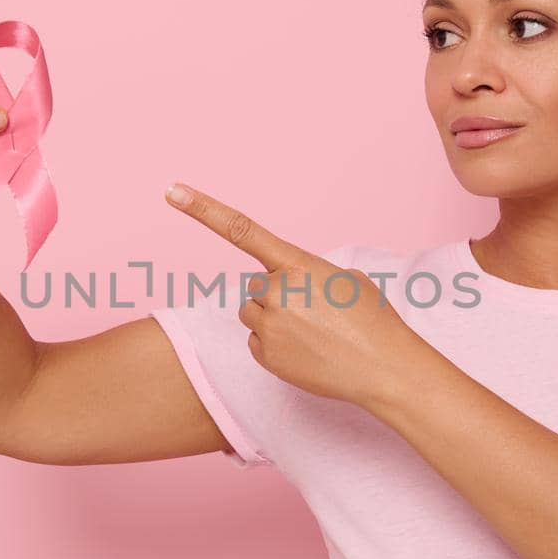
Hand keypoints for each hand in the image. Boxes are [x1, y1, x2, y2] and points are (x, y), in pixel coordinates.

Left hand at [164, 182, 421, 407]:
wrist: (384, 367)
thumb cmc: (372, 319)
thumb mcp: (346, 278)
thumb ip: (309, 273)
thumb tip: (294, 286)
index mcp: (296, 263)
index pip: (241, 229)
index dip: (203, 209)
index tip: (172, 191)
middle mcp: (275, 290)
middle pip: (256, 287)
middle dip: (278, 296)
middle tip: (315, 313)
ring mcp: (267, 325)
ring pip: (254, 314)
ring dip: (275, 320)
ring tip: (314, 334)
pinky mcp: (264, 355)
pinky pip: (257, 343)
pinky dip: (277, 347)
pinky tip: (307, 353)